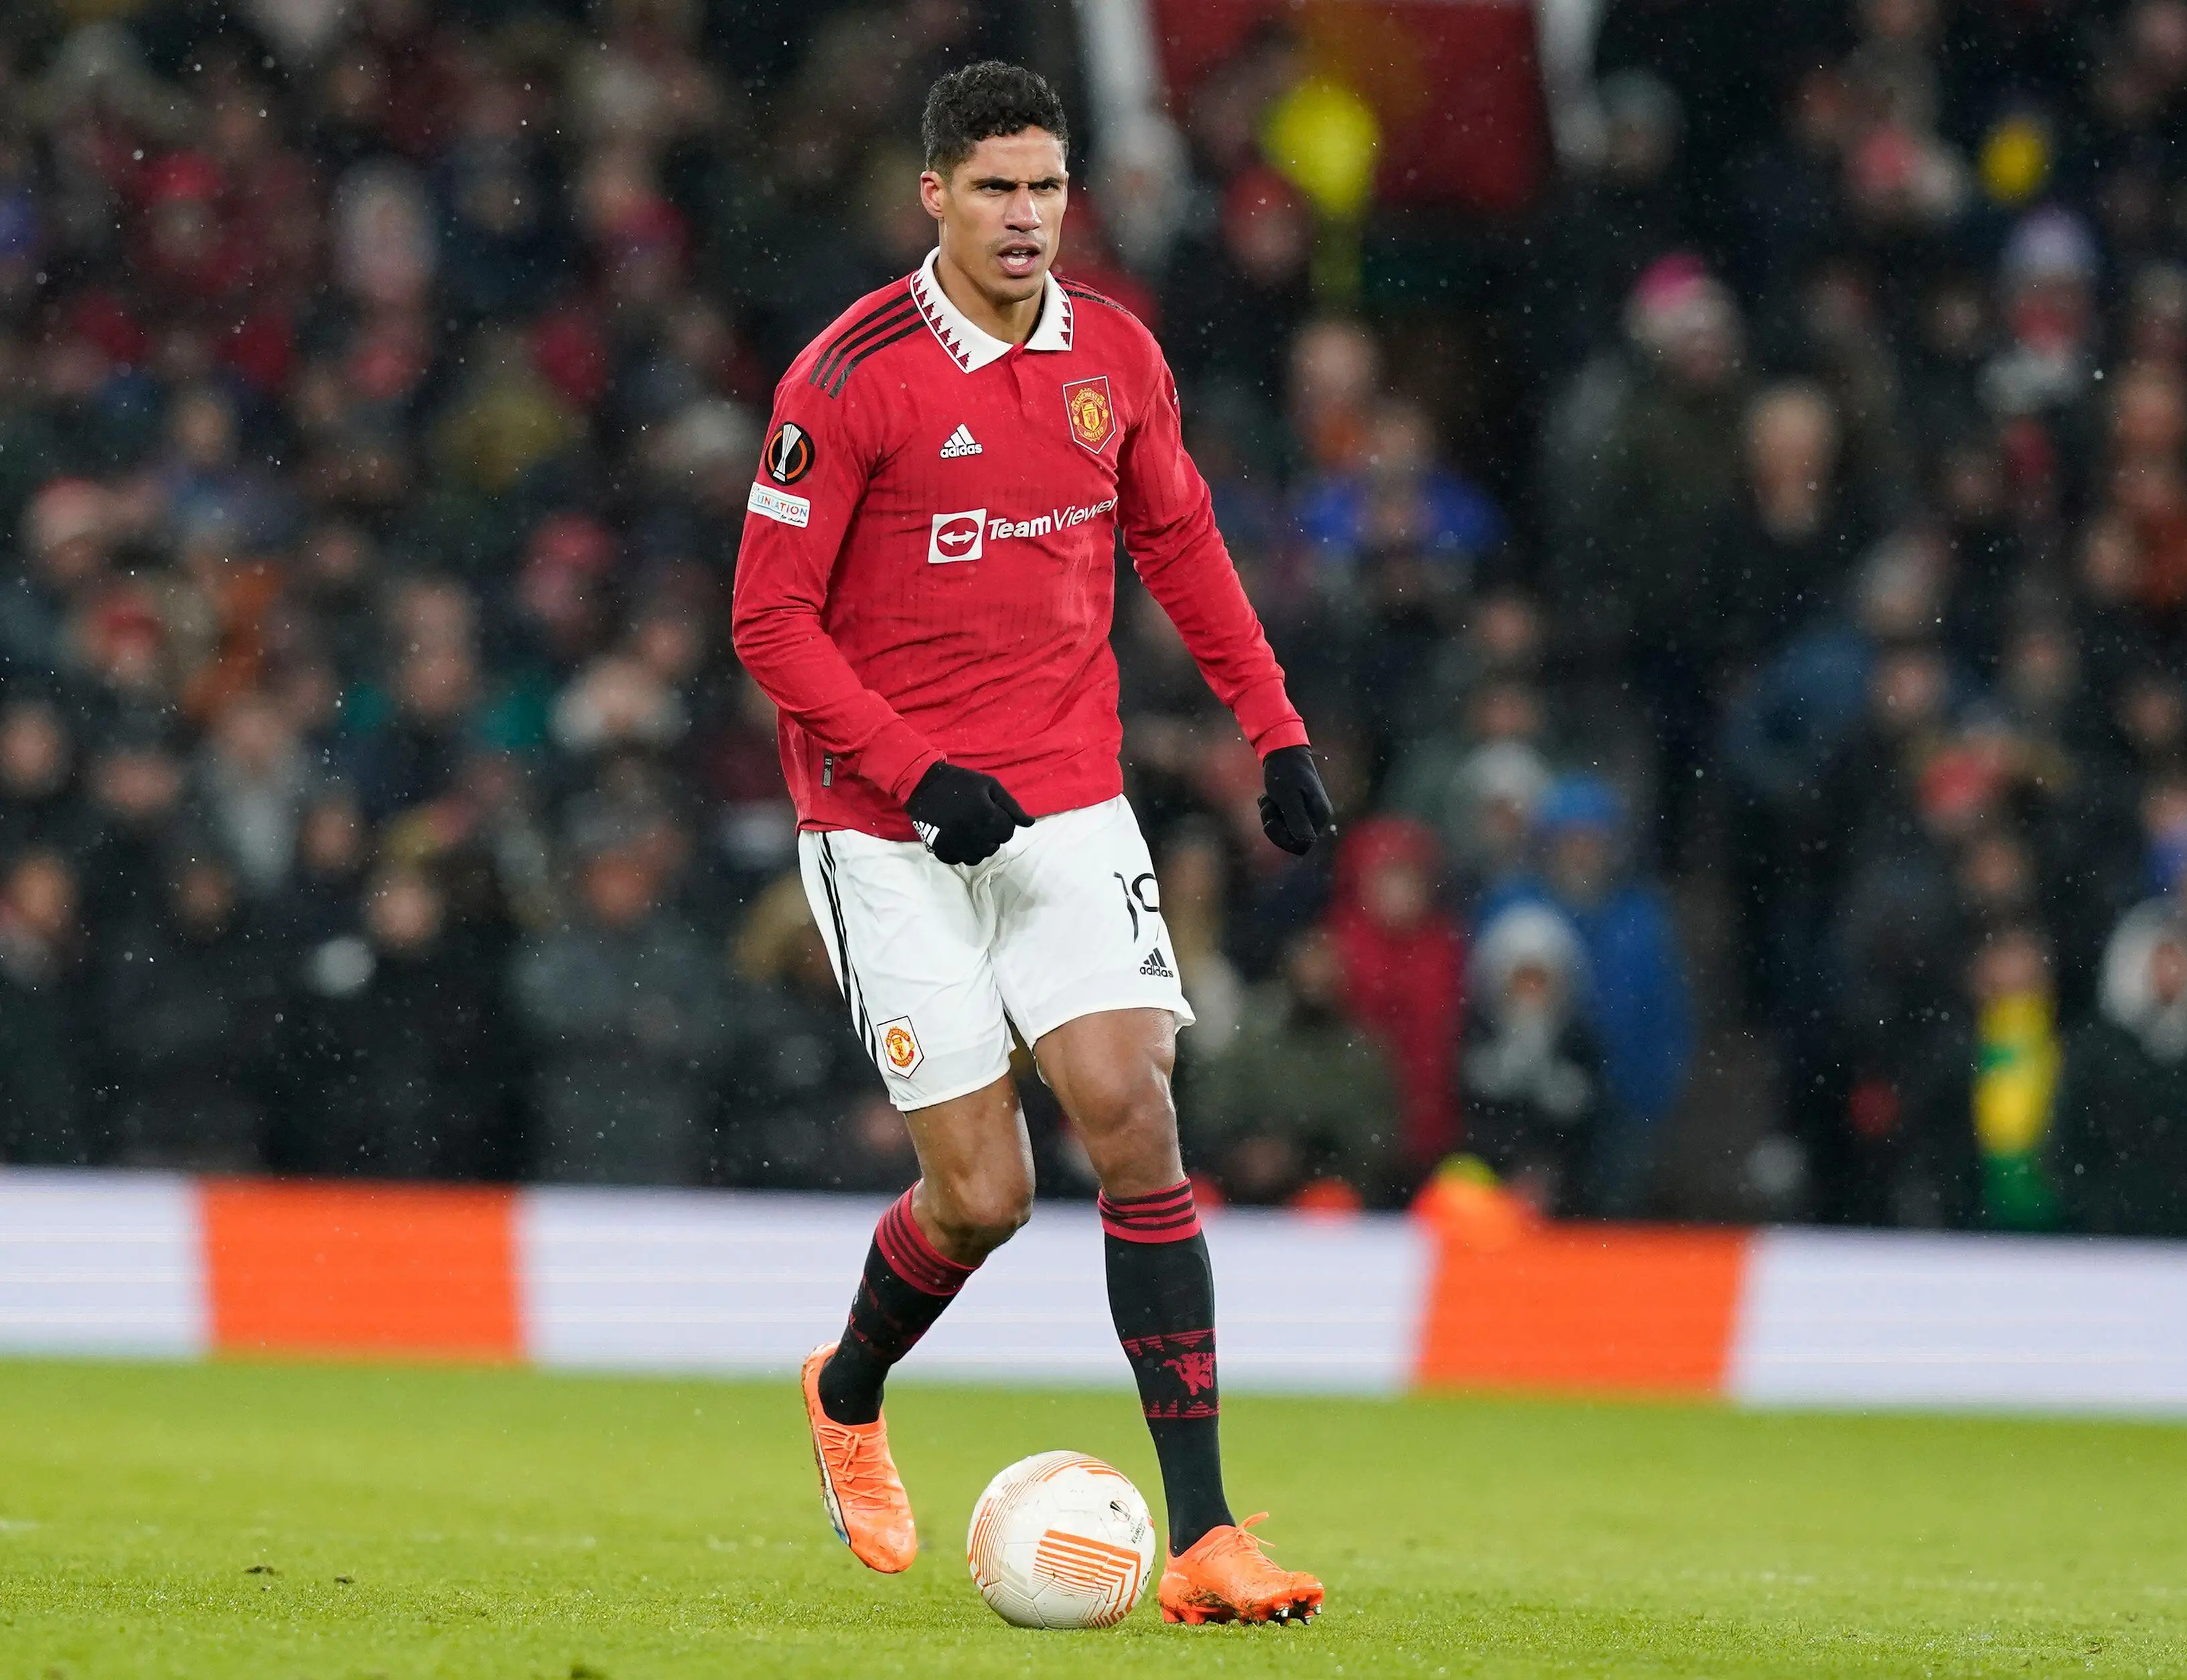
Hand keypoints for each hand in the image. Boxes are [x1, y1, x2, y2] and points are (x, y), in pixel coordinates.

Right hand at [905, 761, 1032, 864]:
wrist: (923, 783)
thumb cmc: (961, 782)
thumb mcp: (990, 785)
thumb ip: (1012, 806)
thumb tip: (1029, 824)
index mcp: (987, 816)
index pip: (1007, 833)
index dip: (1003, 823)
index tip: (992, 813)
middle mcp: (973, 834)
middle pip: (994, 847)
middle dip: (991, 836)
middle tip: (980, 821)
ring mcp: (955, 844)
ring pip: (977, 858)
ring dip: (978, 847)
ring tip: (970, 831)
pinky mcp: (940, 849)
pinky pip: (957, 860)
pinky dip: (960, 852)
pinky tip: (957, 838)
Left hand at [1257, 745, 1333, 855]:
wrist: (1283, 749)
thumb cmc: (1286, 772)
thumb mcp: (1288, 798)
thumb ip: (1297, 821)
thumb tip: (1307, 844)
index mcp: (1320, 817)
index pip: (1304, 846)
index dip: (1283, 840)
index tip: (1270, 822)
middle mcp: (1318, 818)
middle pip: (1293, 841)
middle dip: (1274, 827)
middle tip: (1268, 806)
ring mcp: (1308, 814)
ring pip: (1285, 831)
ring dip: (1270, 817)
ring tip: (1267, 799)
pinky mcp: (1298, 809)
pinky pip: (1281, 821)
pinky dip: (1271, 811)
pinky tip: (1267, 797)